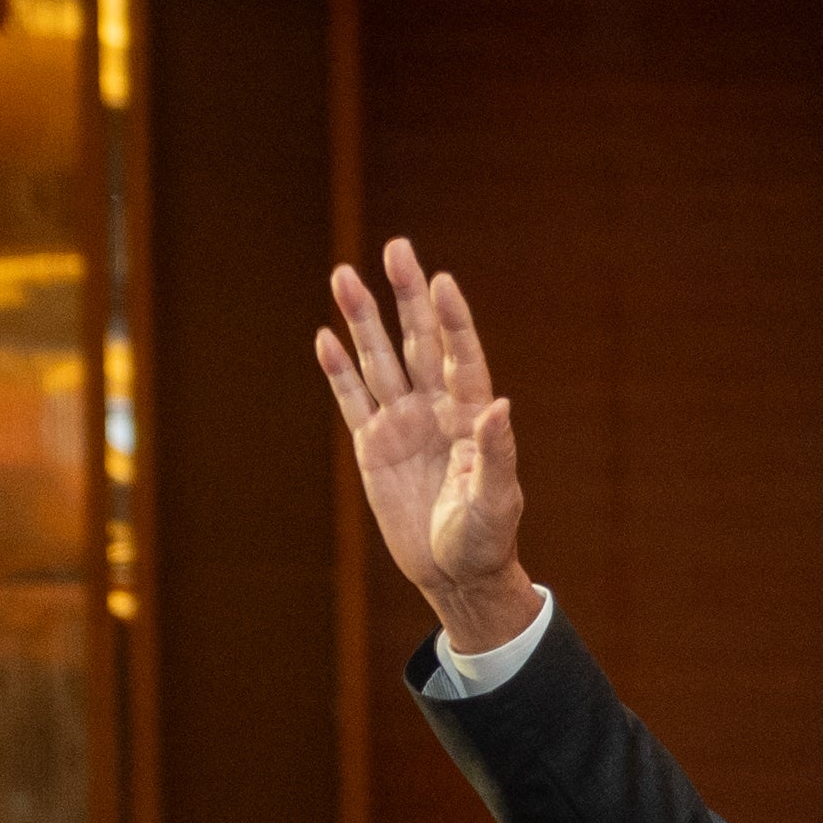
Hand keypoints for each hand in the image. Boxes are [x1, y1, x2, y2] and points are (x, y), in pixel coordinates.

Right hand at [317, 239, 539, 657]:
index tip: (441, 281)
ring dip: (362, 320)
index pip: (461, 355)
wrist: (454, 574)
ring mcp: (403, 423)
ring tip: (344, 275)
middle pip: (418, 341)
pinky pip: (352, 400)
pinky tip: (324, 337)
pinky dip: (338, 371)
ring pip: (379, 360)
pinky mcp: (374, 446)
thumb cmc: (486, 539)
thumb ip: (497, 454)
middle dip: (406, 296)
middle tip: (397, 248)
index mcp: (471, 415)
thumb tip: (498, 406)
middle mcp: (436, 408)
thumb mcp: (497, 501)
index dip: (452, 319)